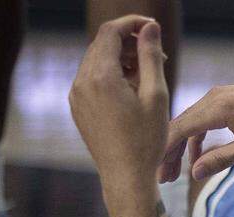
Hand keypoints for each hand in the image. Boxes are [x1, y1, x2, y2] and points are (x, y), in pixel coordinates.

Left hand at [69, 15, 168, 188]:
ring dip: (120, 59)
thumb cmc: (146, 140)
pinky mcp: (78, 107)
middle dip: (129, 42)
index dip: (132, 24)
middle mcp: (82, 82)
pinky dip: (111, 74)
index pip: (111, 32)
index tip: (152, 27)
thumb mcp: (155, 95)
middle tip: (156, 54)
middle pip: (103, 44)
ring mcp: (76, 95)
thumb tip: (149, 27)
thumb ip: (151, 56)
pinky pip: (92, 79)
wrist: (125, 176)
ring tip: (146, 74)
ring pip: (97, 61)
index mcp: (101, 76)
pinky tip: (131, 89)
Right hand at [157, 80, 233, 182]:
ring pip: (189, 121)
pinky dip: (195, 136)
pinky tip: (196, 156)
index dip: (165, 152)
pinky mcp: (224, 97)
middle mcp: (213, 97)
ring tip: (176, 171)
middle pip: (179, 125)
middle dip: (168, 152)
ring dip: (180, 145)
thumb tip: (194, 172)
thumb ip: (222, 159)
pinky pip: (201, 117)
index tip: (158, 173)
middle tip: (163, 179)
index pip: (179, 129)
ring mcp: (218, 94)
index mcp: (218, 108)